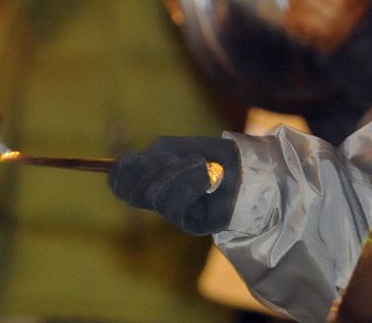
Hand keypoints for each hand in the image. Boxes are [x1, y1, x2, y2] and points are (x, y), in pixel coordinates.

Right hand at [108, 136, 240, 235]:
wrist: (251, 170)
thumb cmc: (220, 156)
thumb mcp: (184, 147)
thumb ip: (157, 152)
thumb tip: (127, 159)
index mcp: (155, 181)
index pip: (123, 186)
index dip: (120, 174)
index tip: (129, 158)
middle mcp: (162, 201)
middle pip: (135, 192)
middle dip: (151, 168)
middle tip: (175, 156)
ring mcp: (176, 214)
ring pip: (157, 197)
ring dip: (177, 173)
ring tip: (200, 163)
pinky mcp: (193, 224)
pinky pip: (178, 206)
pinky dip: (191, 184)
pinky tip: (208, 175)